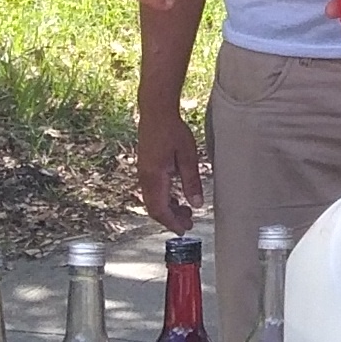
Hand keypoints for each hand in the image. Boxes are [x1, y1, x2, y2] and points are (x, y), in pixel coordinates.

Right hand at [136, 106, 203, 231]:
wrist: (156, 111)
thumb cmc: (172, 130)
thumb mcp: (188, 155)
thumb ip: (192, 181)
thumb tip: (197, 204)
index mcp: (154, 176)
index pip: (161, 209)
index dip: (172, 222)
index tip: (184, 230)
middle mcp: (145, 177)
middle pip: (154, 208)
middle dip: (171, 219)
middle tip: (188, 223)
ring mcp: (143, 172)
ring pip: (152, 200)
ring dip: (168, 209)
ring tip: (186, 210)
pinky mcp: (145, 168)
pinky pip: (152, 191)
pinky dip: (164, 199)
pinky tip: (176, 196)